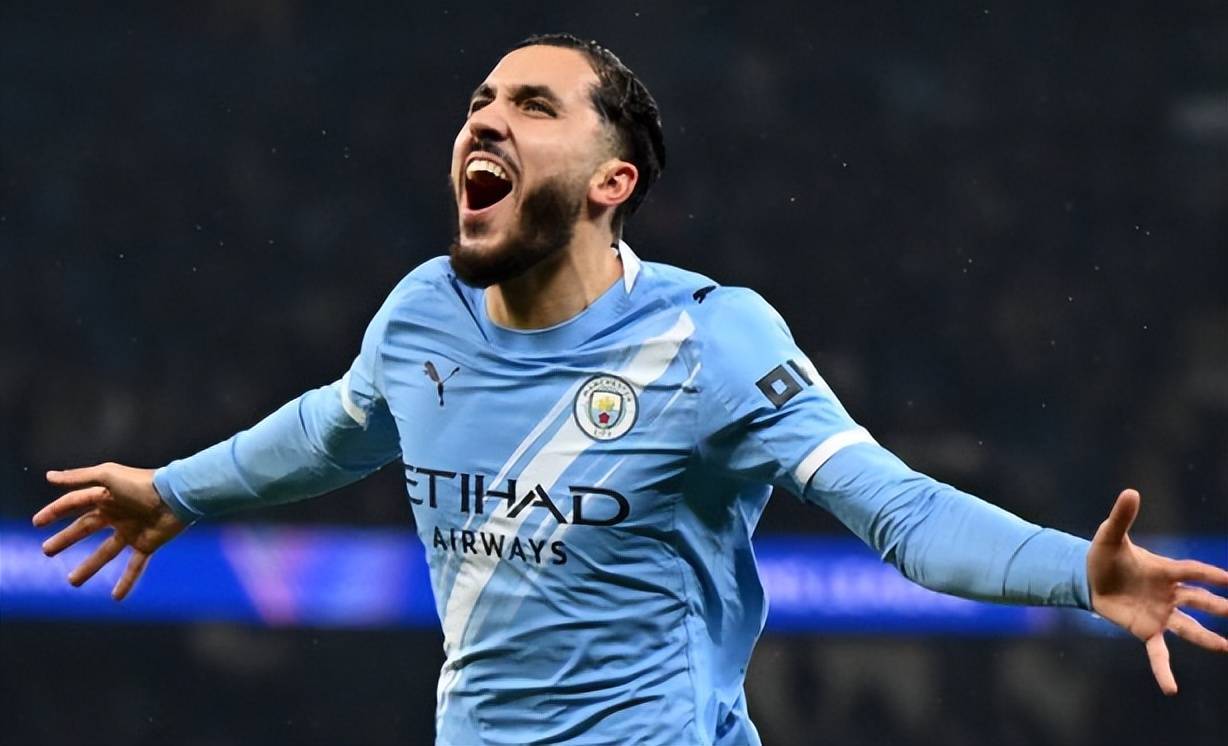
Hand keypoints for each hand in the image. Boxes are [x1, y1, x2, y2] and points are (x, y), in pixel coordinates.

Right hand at [33, 463, 186, 600]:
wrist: (176, 496)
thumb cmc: (142, 483)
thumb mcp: (107, 476)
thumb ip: (79, 477)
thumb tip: (48, 477)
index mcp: (107, 496)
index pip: (74, 504)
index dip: (55, 512)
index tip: (37, 523)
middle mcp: (117, 514)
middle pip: (85, 528)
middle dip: (66, 539)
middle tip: (46, 551)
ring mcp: (132, 530)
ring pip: (106, 552)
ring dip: (89, 567)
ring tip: (72, 582)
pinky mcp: (147, 544)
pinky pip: (135, 566)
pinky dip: (127, 581)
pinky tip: (116, 597)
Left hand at [1087, 488, 1227, 694]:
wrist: (1088, 577)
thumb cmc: (1104, 555)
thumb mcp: (1109, 536)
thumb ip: (1122, 516)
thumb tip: (1131, 491)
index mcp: (1165, 570)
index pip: (1193, 572)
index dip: (1212, 575)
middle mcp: (1169, 594)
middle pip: (1200, 601)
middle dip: (1220, 605)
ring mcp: (1160, 614)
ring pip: (1191, 628)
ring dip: (1209, 638)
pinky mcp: (1146, 630)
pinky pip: (1159, 653)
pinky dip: (1164, 670)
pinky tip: (1171, 689)